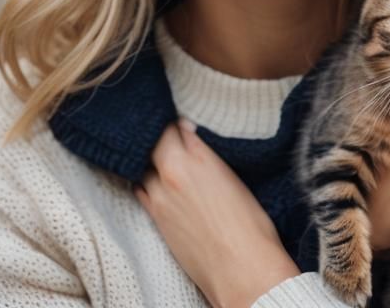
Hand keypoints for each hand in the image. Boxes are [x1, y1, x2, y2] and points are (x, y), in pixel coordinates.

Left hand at [137, 120, 299, 307]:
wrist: (242, 270)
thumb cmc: (249, 226)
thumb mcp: (232, 178)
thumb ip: (203, 152)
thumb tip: (186, 132)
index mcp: (194, 159)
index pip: (172, 125)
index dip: (174, 120)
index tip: (177, 118)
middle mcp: (170, 174)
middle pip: (153, 141)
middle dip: (159, 135)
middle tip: (166, 132)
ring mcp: (158, 197)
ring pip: (142, 165)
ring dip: (150, 158)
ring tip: (159, 155)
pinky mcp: (155, 219)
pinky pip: (140, 189)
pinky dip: (145, 180)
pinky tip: (152, 178)